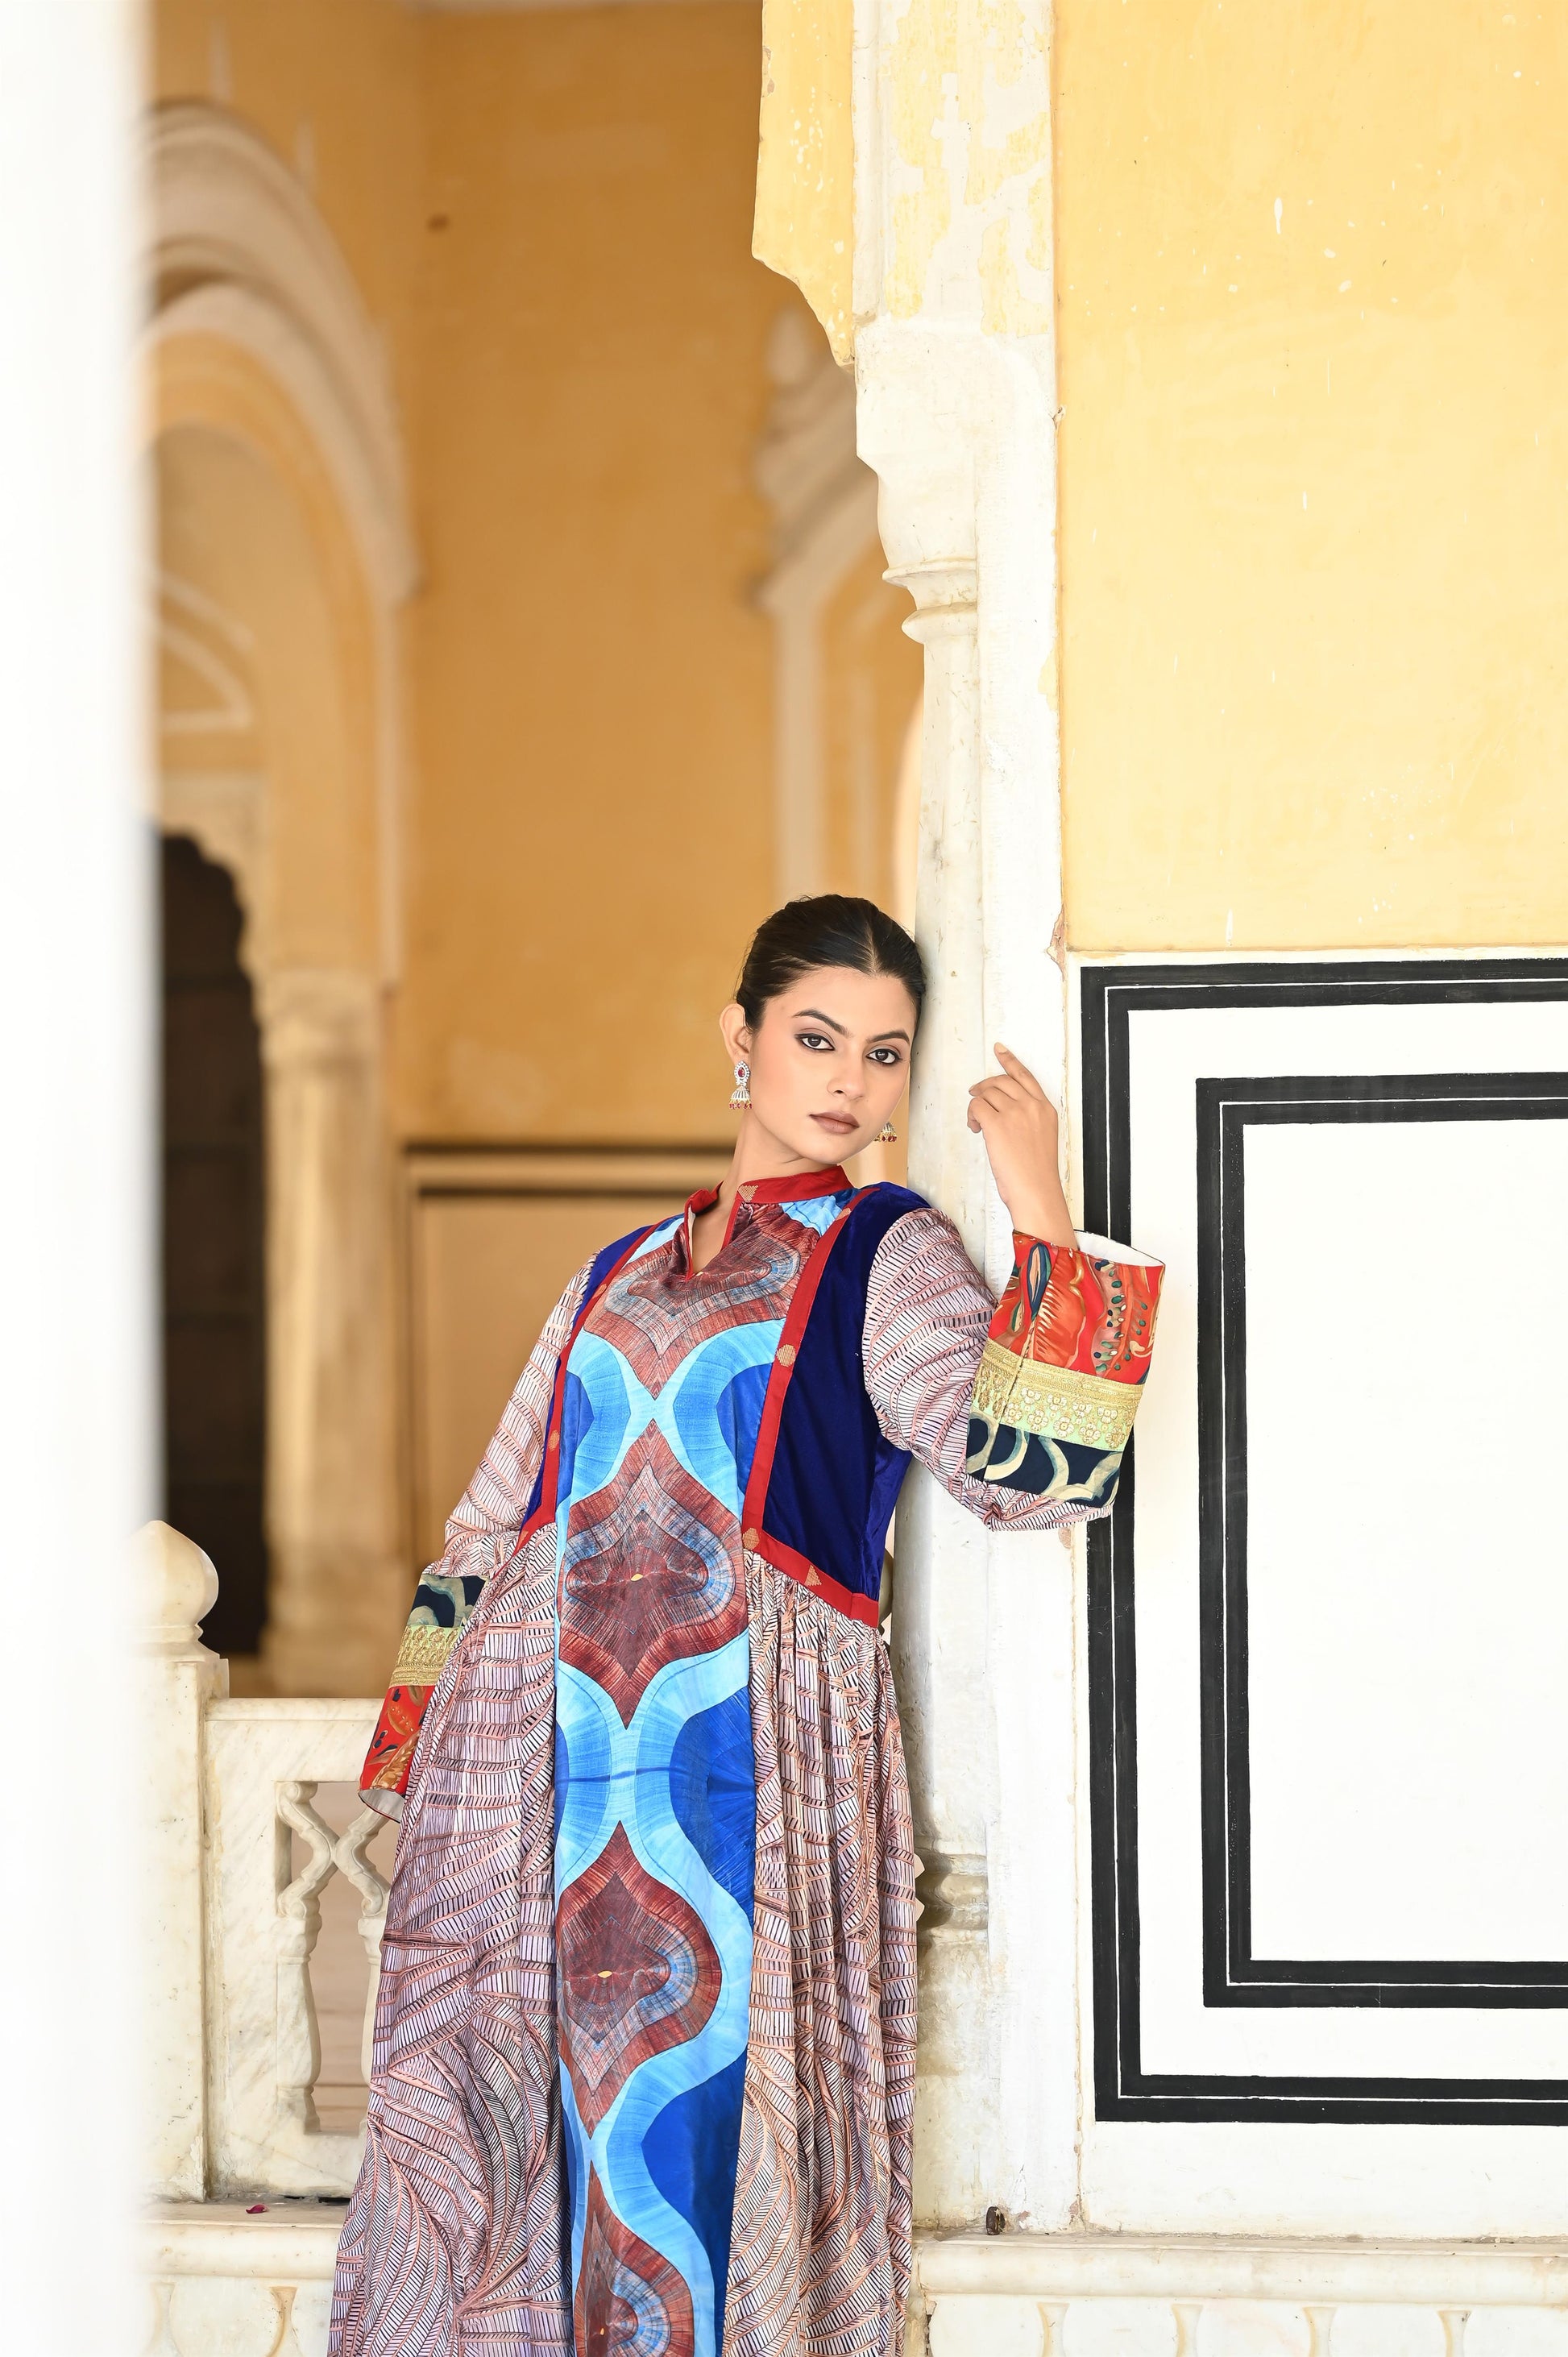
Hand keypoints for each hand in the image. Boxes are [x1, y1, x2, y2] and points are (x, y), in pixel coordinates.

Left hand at [966, 1044, 1075, 1245]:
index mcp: (1045, 1109)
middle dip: (985, 1086)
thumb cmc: (1036, 1173)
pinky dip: (972, 1115)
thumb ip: (1027, 1120)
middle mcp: (1031, 1106)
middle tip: (975, 1096)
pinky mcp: (997, 1123)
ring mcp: (1015, 1113)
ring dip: (977, 1105)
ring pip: (987, 1093)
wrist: (1036, 1190)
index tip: (999, 1049)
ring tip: (978, 1124)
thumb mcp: (1041, 1139)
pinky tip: (976, 1129)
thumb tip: (1002, 1114)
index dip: (1010, 1061)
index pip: (1025, 1076)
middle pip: (1001, 1081)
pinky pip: (977, 1106)